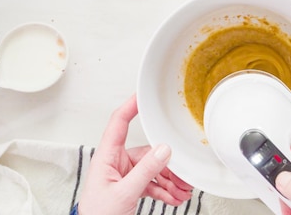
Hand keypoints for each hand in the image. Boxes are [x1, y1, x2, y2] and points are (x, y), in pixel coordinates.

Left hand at [78, 95, 192, 214]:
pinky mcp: (129, 187)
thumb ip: (146, 170)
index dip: (131, 106)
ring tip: (182, 190)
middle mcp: (115, 163)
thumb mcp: (124, 192)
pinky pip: (151, 183)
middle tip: (183, 173)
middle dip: (167, 165)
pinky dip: (164, 190)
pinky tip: (174, 196)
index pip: (119, 123)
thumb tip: (163, 150)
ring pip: (152, 170)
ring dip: (169, 180)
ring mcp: (123, 175)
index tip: (144, 95)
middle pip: (147, 153)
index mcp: (107, 157)